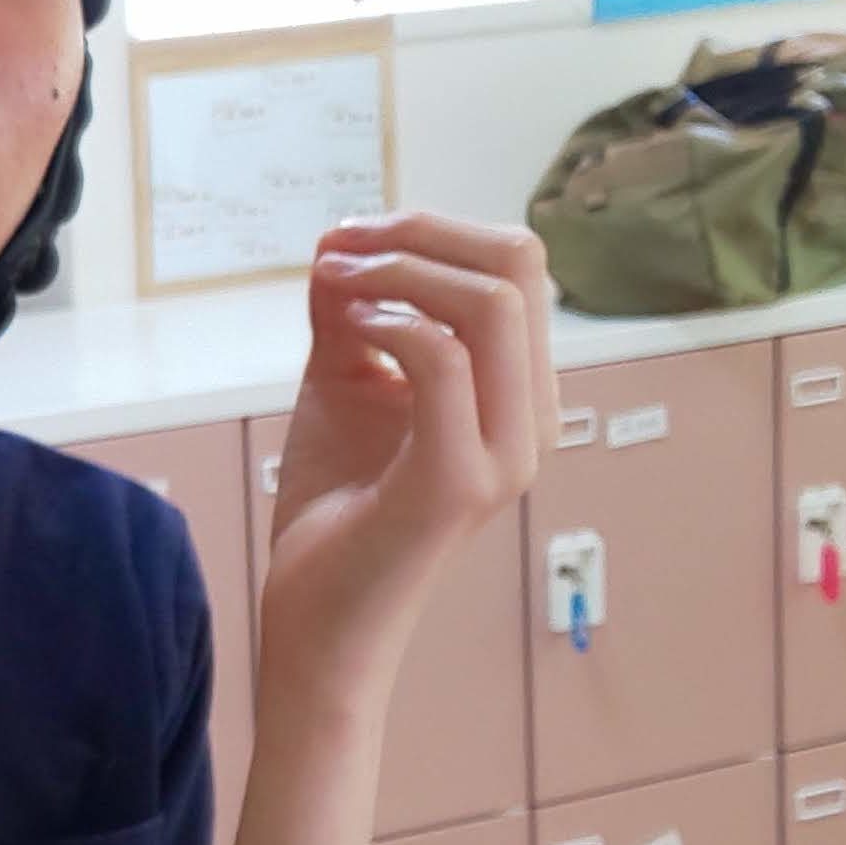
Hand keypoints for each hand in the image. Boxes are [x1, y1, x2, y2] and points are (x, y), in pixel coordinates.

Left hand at [255, 210, 551, 695]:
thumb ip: (351, 310)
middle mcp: (529, 419)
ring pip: (493, 306)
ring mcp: (502, 454)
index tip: (349, 237)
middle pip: (520, 265)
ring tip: (338, 284)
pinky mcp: (457, 483)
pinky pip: (443, 362)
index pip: (516, 265)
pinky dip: (386, 322)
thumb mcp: (343, 381)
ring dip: (401, 270)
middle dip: (421, 231)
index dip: (431, 227)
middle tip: (343, 247)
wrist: (316, 617)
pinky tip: (343, 329)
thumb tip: (341, 238)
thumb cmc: (336, 505)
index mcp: (515, 390)